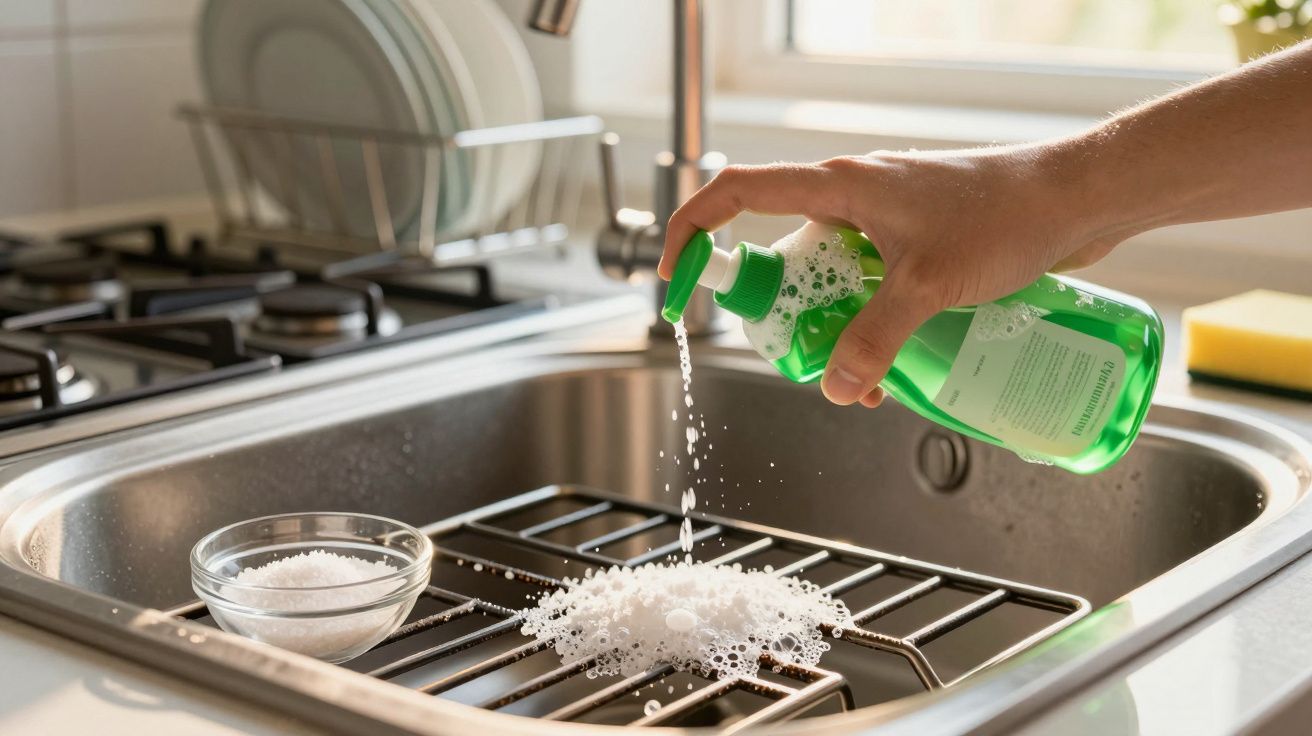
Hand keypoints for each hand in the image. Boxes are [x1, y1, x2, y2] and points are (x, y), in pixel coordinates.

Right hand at [659, 147, 1135, 406]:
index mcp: (839, 185)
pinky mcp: (917, 240)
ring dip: (836, 328)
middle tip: (802, 356)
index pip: (737, 193)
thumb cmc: (1009, 216)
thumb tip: (836, 387)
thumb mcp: (929, 285)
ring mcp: (886, 218)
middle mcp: (854, 196)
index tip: (679, 280)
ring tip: (867, 379)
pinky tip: (902, 365)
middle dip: (785, 313)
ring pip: (832, 277)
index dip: (695, 233)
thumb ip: (875, 338)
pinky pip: (871, 284)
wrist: (1079, 198)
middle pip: (784, 251)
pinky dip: (872, 323)